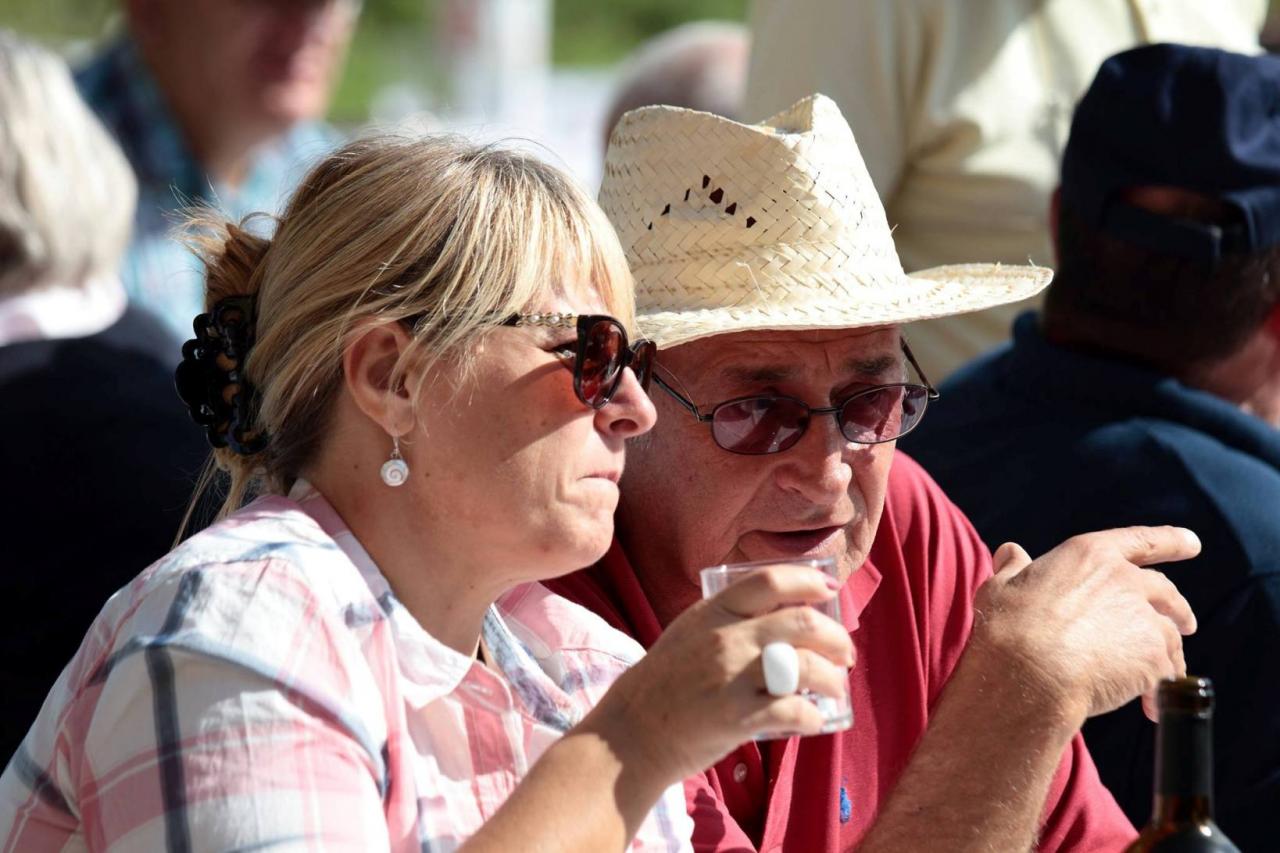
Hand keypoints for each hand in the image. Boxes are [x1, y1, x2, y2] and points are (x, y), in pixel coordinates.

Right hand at [583, 564, 855, 782]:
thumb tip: (781, 616)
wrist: (630, 732)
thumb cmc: (662, 682)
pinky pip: (793, 711)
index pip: (770, 581)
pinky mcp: (737, 716)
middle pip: (801, 623)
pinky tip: (815, 720)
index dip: (808, 581)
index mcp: (713, 611)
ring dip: (833, 678)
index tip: (828, 591)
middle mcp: (726, 638)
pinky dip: (813, 716)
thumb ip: (727, 620)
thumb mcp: (688, 632)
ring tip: (836, 687)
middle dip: (835, 637)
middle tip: (845, 652)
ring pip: (806, 666)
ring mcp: (732, 677)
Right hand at [970, 526, 1198, 724]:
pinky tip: (1150, 707)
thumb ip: (1013, 567)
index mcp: (1090, 555)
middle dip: (1177, 607)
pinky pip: (1168, 675)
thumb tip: (1011, 552)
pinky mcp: (1154, 657)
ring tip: (1167, 675)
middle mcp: (1124, 580)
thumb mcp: (1001, 586)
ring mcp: (1144, 618)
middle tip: (1186, 621)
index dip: (1170, 540)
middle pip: (1165, 592)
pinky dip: (1160, 691)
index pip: (1140, 541)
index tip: (1192, 543)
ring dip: (1171, 654)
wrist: (1027, 671)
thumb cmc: (1007, 627)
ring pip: (1170, 636)